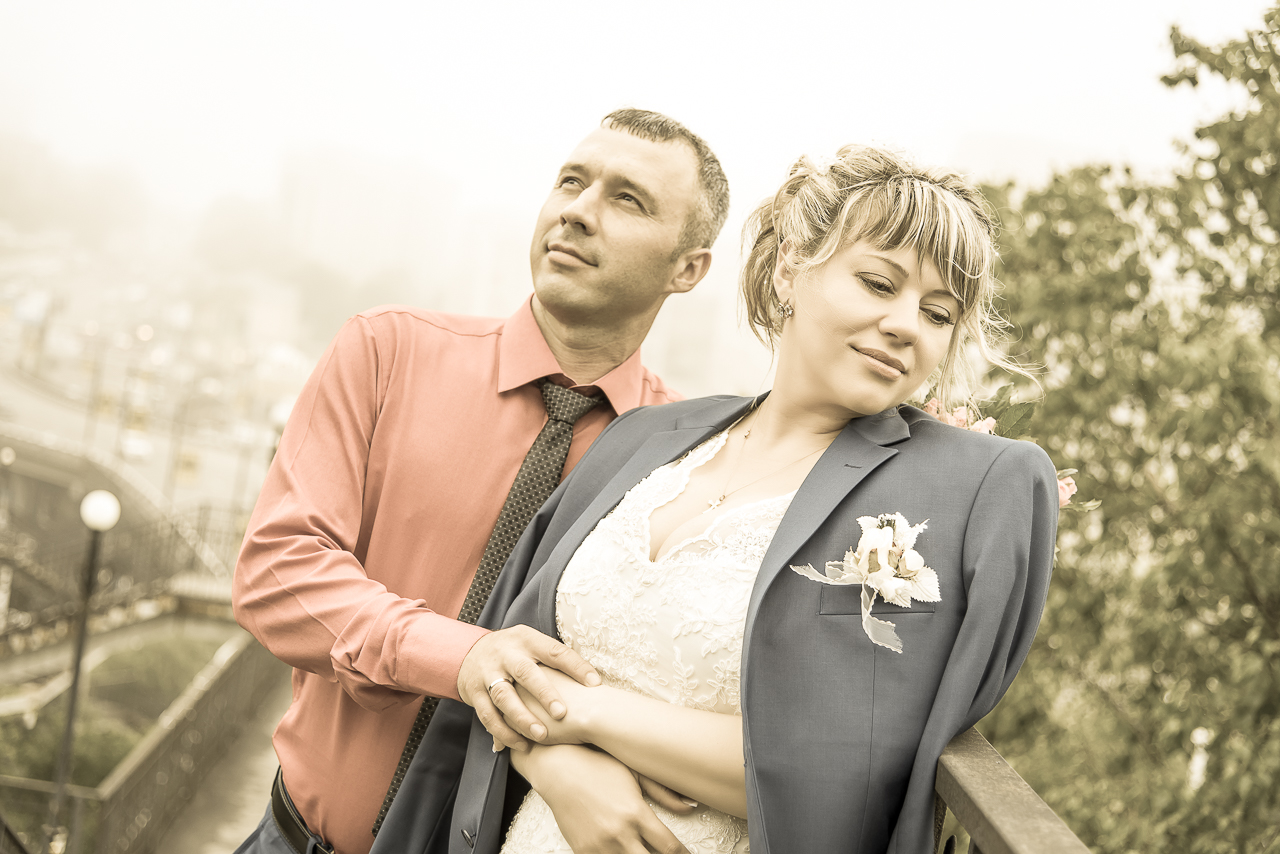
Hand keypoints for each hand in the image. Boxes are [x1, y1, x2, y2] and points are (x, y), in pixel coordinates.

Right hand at [457, 625, 599, 750]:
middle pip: (525, 672)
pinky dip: (503, 732)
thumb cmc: (514, 653)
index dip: (575, 666)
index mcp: (526, 640)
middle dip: (544, 693)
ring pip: (504, 697)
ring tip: (541, 736)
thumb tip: (593, 680)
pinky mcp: (473, 693)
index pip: (554, 651)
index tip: (594, 683)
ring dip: (522, 718)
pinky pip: (487, 715)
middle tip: (561, 714)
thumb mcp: (531, 644)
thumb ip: (554, 659)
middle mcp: (506, 655)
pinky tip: (520, 745)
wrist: (467, 653)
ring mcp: (487, 674)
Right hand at [517, 744, 690, 853]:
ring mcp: (599, 846)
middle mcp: (619, 833)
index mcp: (636, 813)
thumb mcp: (634, 772)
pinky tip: (623, 853)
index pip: (669, 847)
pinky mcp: (583, 851)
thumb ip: (663, 792)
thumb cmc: (598, 765)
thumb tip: (691, 806)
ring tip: (644, 852)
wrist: (557, 769)